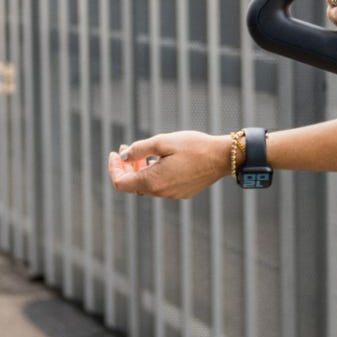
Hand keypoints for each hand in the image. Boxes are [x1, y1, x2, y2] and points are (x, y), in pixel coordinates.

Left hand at [108, 131, 231, 199]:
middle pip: (133, 184)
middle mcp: (161, 192)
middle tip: (126, 148)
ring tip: (143, 153)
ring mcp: (172, 194)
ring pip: (147, 185)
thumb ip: (139, 149)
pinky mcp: (182, 192)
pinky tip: (159, 161)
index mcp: (153, 181)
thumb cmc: (194, 146)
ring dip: (140, 170)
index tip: (114, 153)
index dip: (113, 168)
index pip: (121, 183)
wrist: (222, 157)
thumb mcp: (163, 141)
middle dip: (126, 166)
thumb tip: (123, 156)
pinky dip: (153, 174)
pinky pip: (160, 186)